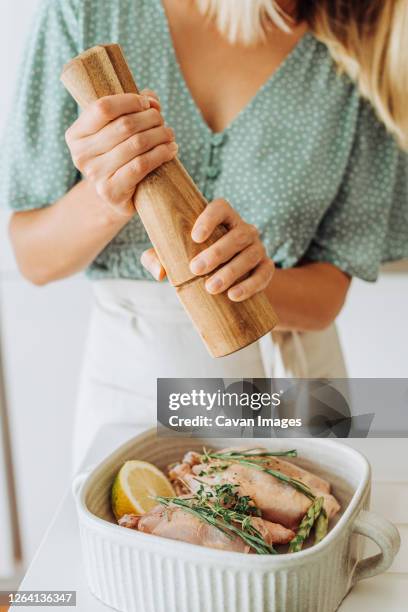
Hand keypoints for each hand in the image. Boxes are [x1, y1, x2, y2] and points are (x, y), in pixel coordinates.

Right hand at [65, 90, 177, 214]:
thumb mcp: (119, 133)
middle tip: (163, 122)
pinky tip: (170, 150)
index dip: (130, 101)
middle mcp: (80, 155)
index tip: (148, 104)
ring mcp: (94, 175)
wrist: (116, 199)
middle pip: (124, 125)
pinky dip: (160, 154)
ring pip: (136, 144)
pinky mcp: (111, 192)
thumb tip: (151, 100)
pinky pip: (140, 165)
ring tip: (170, 135)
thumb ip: (132, 110)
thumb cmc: (120, 158)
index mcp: (76, 135)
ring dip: (160, 135)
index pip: (103, 108)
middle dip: (150, 119)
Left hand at [141, 198, 274, 300]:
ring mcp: (257, 248)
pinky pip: (265, 274)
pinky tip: (234, 295)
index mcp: (223, 219)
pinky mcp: (266, 267)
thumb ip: (158, 258)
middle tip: (196, 269)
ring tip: (211, 288)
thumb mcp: (174, 256)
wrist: (225, 281)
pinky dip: (250, 285)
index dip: (210, 218)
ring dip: (231, 271)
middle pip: (238, 235)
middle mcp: (244, 230)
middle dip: (217, 252)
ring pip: (250, 254)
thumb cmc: (194, 260)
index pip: (220, 208)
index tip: (195, 237)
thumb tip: (160, 273)